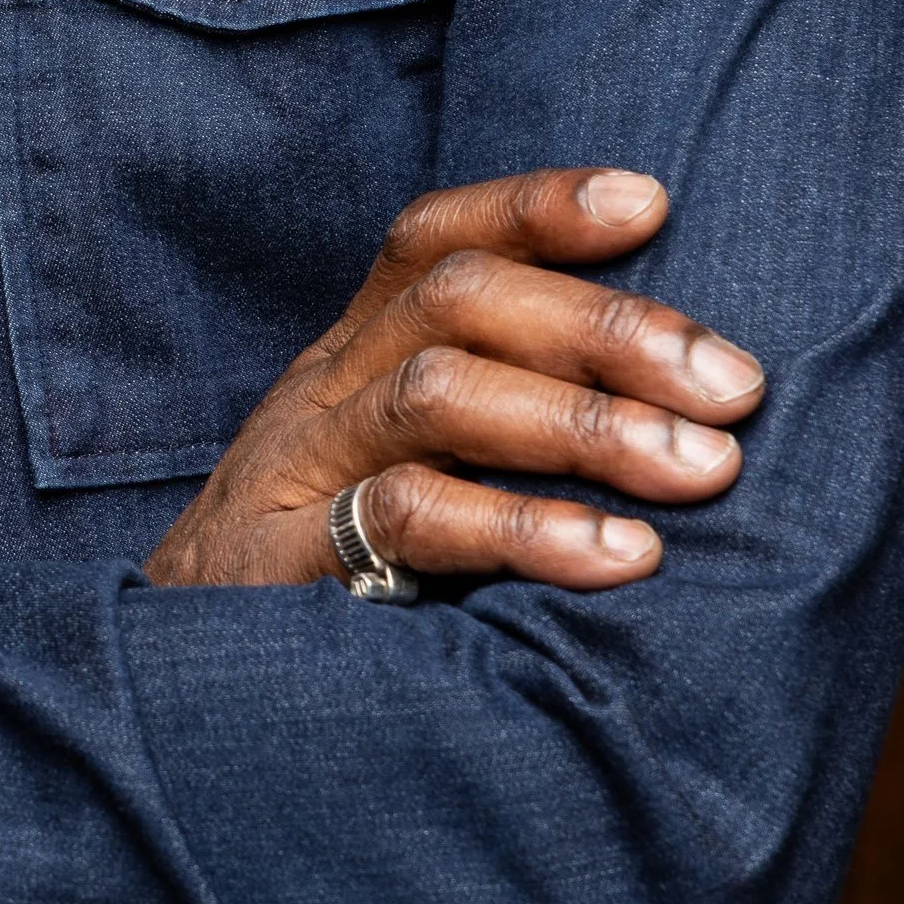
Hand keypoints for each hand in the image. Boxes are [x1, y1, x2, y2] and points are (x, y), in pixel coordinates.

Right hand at [145, 167, 763, 594]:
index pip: (434, 240)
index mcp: (350, 358)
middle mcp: (323, 391)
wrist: (166, 702)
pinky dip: (522, 529)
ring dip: (585, 422)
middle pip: (459, 298)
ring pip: (437, 389)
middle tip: (736, 387)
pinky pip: (405, 516)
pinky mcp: (285, 563)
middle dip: (609, 327)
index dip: (538, 205)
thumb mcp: (389, 477)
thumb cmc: (324, 585)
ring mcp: (300, 471)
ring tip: (704, 469)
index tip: (656, 202)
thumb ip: (491, 431)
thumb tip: (680, 416)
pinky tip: (619, 557)